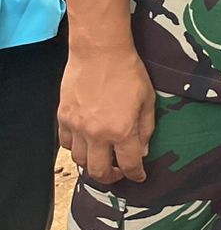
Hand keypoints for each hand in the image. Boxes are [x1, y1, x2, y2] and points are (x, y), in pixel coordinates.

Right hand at [58, 46, 155, 184]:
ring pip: (80, 160)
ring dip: (92, 164)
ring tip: (101, 159)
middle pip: (99, 171)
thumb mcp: (148, 100)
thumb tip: (142, 150)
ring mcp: (77, 127)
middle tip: (118, 173)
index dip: (136, 174)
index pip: (129, 164)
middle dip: (111, 177)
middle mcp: (97, 134)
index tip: (139, 176)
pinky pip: (66, 144)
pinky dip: (76, 148)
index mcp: (122, 130)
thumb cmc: (129, 72)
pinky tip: (85, 143)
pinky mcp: (63, 118)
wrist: (100, 52)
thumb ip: (146, 128)